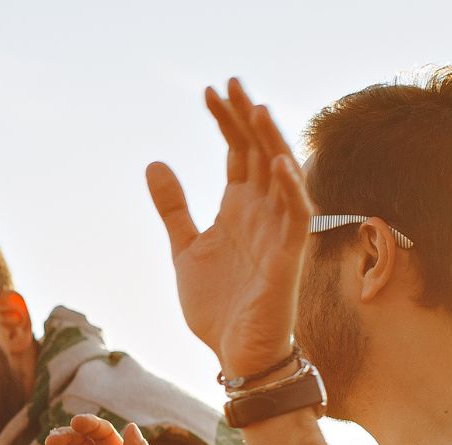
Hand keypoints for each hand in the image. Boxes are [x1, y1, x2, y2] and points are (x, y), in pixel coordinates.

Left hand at [148, 78, 312, 375]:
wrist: (237, 355)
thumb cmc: (219, 306)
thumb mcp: (185, 249)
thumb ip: (174, 208)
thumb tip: (155, 162)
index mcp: (239, 208)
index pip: (238, 152)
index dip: (225, 122)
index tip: (208, 91)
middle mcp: (263, 213)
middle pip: (259, 153)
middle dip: (245, 118)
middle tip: (230, 82)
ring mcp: (278, 233)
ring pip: (281, 177)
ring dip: (270, 142)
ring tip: (254, 109)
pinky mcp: (289, 259)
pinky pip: (297, 217)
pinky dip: (291, 189)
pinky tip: (278, 163)